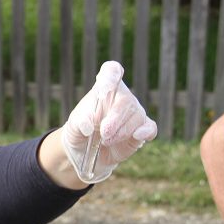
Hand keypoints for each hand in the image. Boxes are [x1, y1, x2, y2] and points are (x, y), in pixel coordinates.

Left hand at [62, 61, 156, 182]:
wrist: (84, 151)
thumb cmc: (79, 132)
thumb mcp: (73, 126)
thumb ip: (79, 123)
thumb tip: (88, 127)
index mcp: (103, 89)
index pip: (111, 71)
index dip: (111, 75)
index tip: (104, 86)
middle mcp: (121, 98)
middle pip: (125, 100)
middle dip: (115, 118)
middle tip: (104, 133)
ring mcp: (133, 113)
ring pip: (136, 117)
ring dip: (121, 131)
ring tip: (106, 141)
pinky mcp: (141, 129)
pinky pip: (150, 127)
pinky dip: (146, 131)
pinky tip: (137, 136)